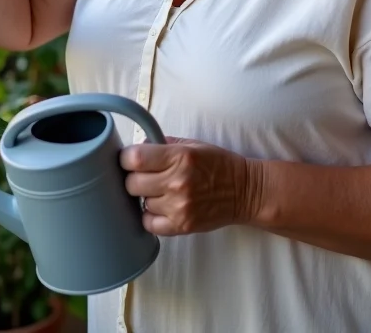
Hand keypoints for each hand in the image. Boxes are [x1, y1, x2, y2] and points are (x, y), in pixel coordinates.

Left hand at [120, 137, 252, 235]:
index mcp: (179, 157)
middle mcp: (177, 182)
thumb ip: (163, 144)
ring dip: (144, 197)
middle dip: (133, 178)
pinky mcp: (182, 226)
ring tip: (159, 191)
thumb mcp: (192, 145)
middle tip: (144, 176)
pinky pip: (149, 224)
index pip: (134, 158)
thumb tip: (137, 146)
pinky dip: (150, 216)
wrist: (244, 191)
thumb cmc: (218, 164)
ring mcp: (178, 207)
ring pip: (140, 203)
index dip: (126, 158)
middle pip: (131, 183)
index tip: (130, 159)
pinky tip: (160, 207)